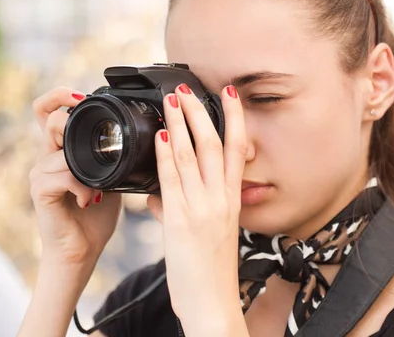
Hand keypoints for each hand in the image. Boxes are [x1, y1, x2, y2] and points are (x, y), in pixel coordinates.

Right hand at [29, 87, 121, 266]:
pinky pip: (62, 174)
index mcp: (62, 150)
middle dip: (69, 116)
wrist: (81, 250)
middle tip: (90, 134)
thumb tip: (141, 137)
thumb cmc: (95, 216)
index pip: (48, 110)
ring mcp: (41, 173)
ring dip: (86, 164)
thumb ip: (112, 157)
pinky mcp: (40, 191)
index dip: (60, 95)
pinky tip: (89, 200)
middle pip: (47, 117)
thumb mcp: (110, 178)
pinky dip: (82, 185)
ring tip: (98, 188)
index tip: (81, 96)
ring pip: (58, 146)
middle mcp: (47, 157)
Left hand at [147, 84, 247, 334]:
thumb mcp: (206, 233)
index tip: (227, 93)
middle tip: (187, 88)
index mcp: (232, 199)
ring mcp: (202, 207)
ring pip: (193, 155)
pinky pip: (172, 179)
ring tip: (171, 100)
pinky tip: (162, 135)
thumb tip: (157, 194)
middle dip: (200, 111)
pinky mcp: (182, 220)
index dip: (234, 118)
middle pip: (214, 143)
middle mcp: (221, 198)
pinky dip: (167, 154)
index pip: (236, 149)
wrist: (212, 303)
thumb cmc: (210, 272)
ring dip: (181, 123)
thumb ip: (180, 207)